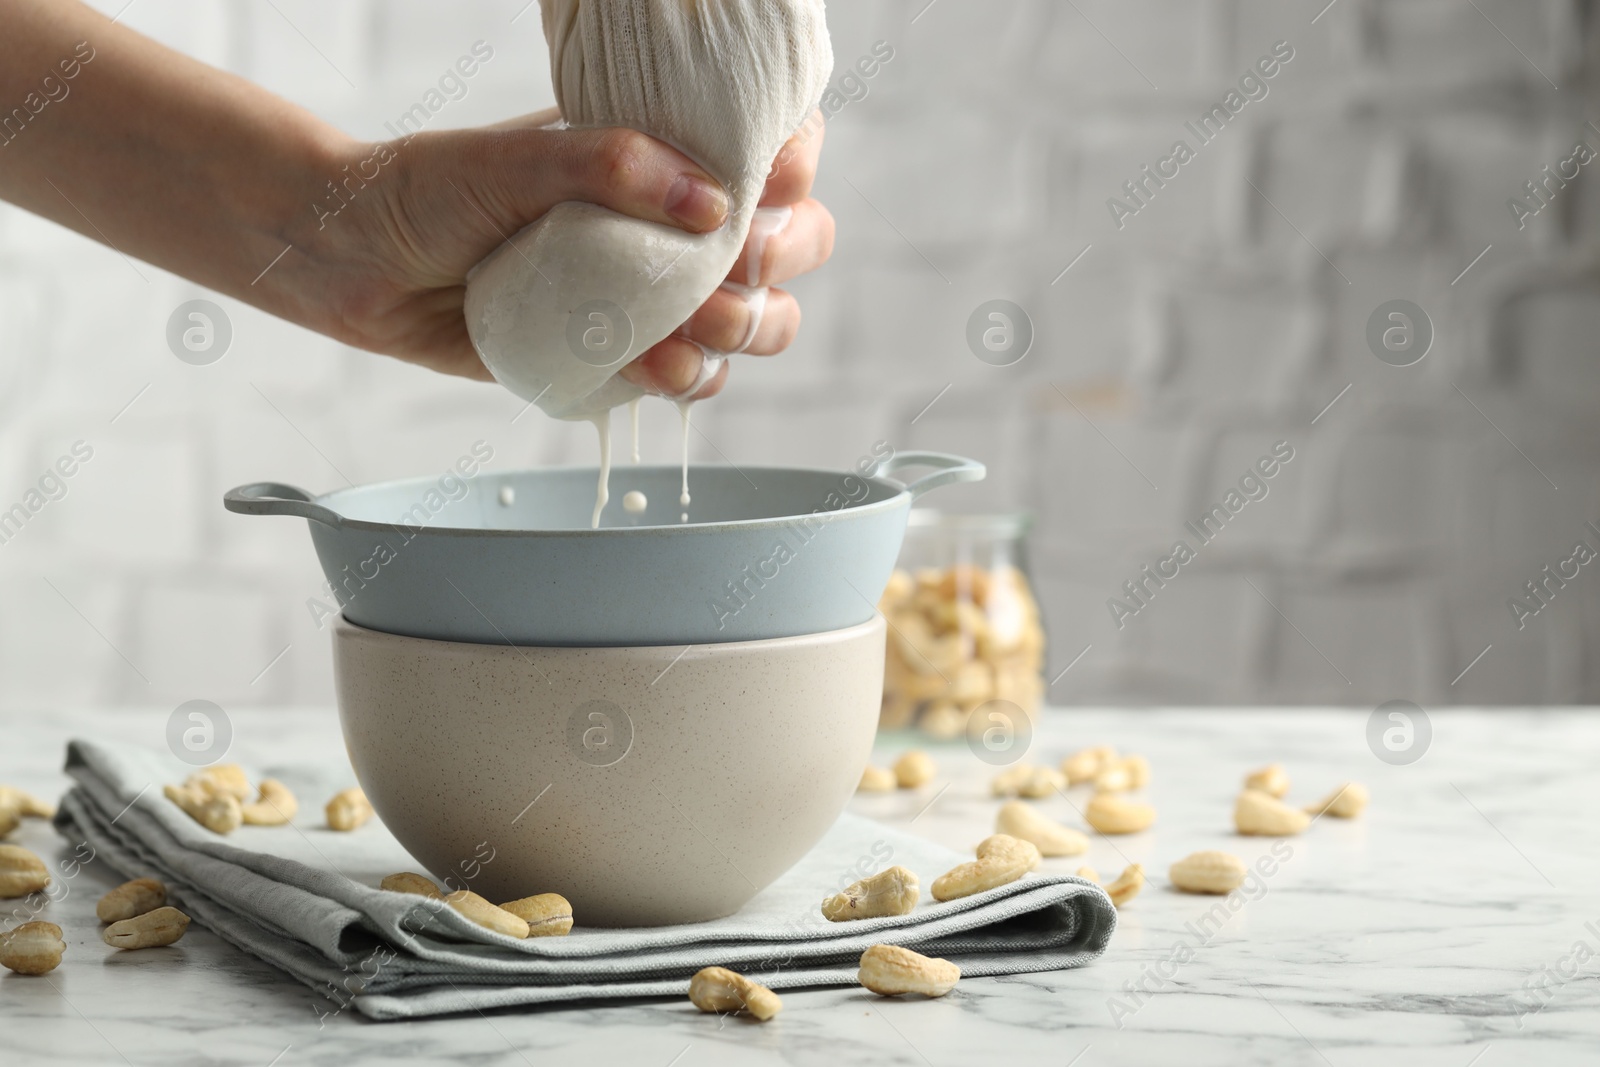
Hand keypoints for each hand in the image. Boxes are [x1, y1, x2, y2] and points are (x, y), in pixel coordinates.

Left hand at [303, 110, 832, 400]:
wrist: (360, 265)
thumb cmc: (431, 190)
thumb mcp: (516, 156)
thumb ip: (610, 165)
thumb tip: (711, 202)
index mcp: (664, 150)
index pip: (775, 148)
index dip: (792, 169)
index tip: (766, 186)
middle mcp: (673, 222)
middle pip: (792, 245)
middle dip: (777, 264)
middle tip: (730, 270)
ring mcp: (653, 291)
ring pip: (758, 321)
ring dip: (745, 330)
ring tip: (690, 330)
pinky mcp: (624, 352)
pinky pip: (692, 377)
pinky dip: (688, 379)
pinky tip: (650, 367)